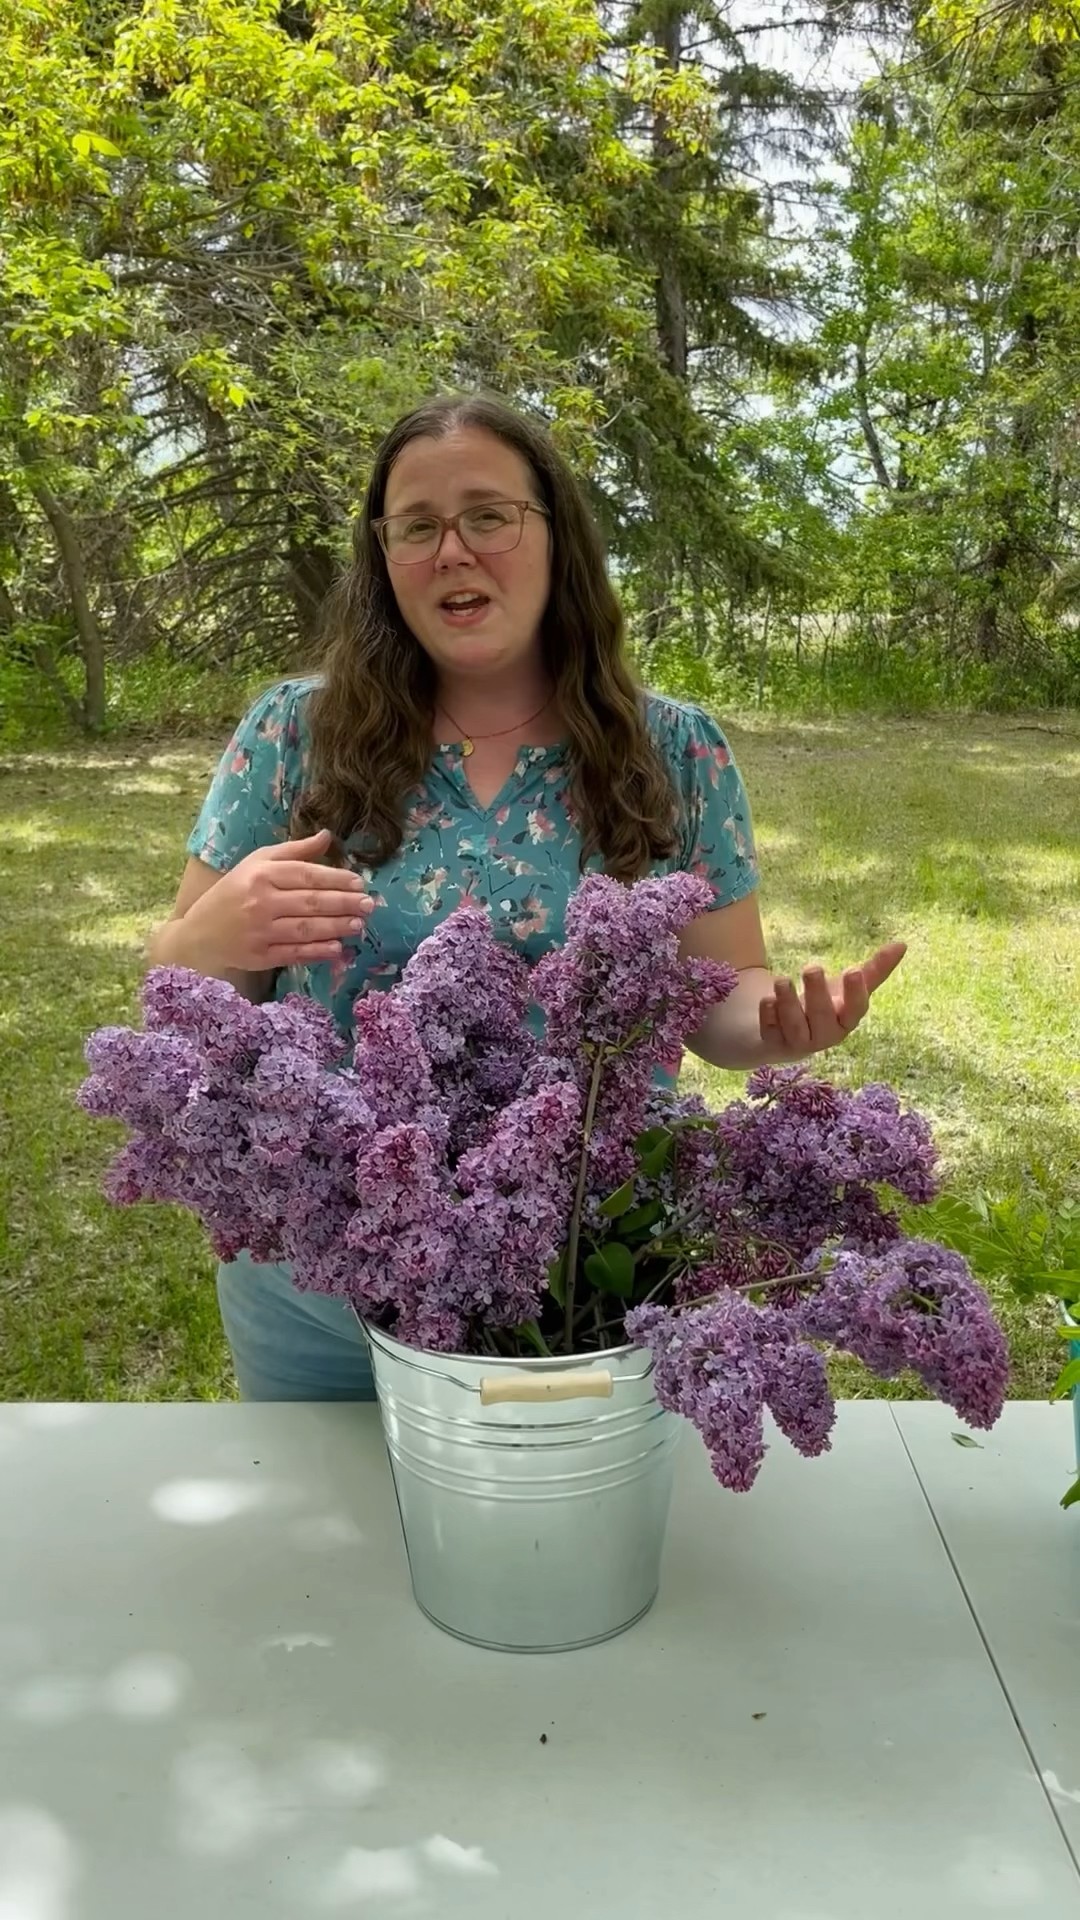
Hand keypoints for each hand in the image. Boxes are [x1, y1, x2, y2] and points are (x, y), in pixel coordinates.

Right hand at [181, 829, 373, 972]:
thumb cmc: (234, 892)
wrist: (199, 933)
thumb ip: (294, 851)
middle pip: (310, 902)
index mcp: (261, 874)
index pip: (306, 875)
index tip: (359, 882)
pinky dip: (317, 952)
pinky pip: (295, 954)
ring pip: (306, 929)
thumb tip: (327, 835)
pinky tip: (337, 948)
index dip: (336, 879)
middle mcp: (260, 902)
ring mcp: (260, 931)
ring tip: (359, 924)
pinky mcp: (260, 956)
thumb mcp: (257, 862)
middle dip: (344, 903)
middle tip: (368, 904)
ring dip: (336, 927)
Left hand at [759, 941, 906, 1060]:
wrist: (788, 1033)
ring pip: (795, 1027)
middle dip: (817, 994)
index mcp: (846, 1020)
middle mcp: (825, 1034)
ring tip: (782, 980)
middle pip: (823, 1017)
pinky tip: (767, 999)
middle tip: (812, 968)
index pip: (856, 1010)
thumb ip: (874, 969)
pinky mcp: (774, 1042)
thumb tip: (902, 944)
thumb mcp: (847, 987)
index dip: (856, 993)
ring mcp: (799, 1041)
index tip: (853, 970)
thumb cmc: (826, 1005)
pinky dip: (768, 1015)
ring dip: (788, 1004)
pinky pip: (771, 1032)